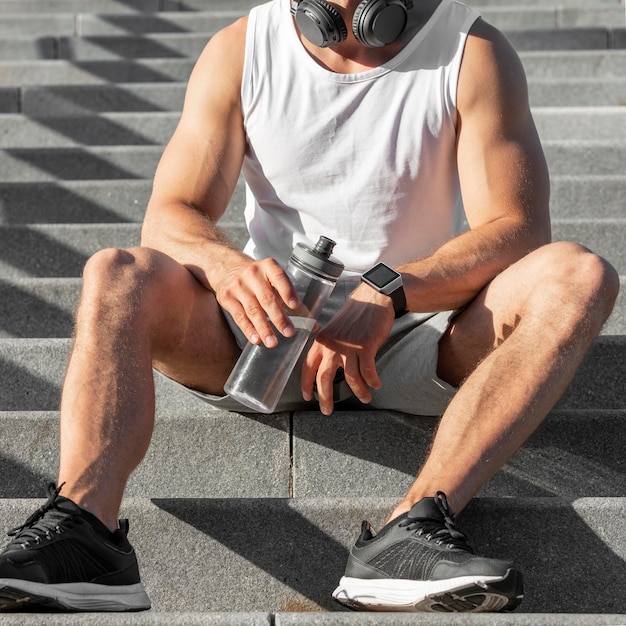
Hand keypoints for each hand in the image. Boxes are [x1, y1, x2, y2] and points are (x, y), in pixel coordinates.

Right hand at [214, 257, 299, 346]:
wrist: (226, 268)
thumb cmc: (258, 278)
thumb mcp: (273, 280)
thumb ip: (291, 301)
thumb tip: (312, 325)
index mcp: (268, 267)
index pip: (279, 277)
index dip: (288, 291)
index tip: (295, 305)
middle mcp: (252, 274)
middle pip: (267, 299)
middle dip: (279, 317)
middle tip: (289, 333)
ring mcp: (238, 286)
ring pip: (253, 310)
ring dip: (264, 328)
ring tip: (273, 343)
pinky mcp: (227, 298)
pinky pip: (239, 317)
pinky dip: (248, 330)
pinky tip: (256, 339)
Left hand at [301, 284, 394, 414]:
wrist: (373, 299)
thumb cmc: (354, 315)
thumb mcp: (333, 330)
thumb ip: (328, 347)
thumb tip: (325, 367)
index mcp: (321, 341)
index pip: (307, 367)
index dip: (306, 384)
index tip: (307, 397)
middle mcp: (331, 346)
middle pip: (323, 378)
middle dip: (325, 398)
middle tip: (327, 411)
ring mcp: (348, 347)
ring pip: (350, 378)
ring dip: (358, 392)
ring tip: (365, 398)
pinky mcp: (365, 347)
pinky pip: (368, 372)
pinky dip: (372, 382)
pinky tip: (375, 385)